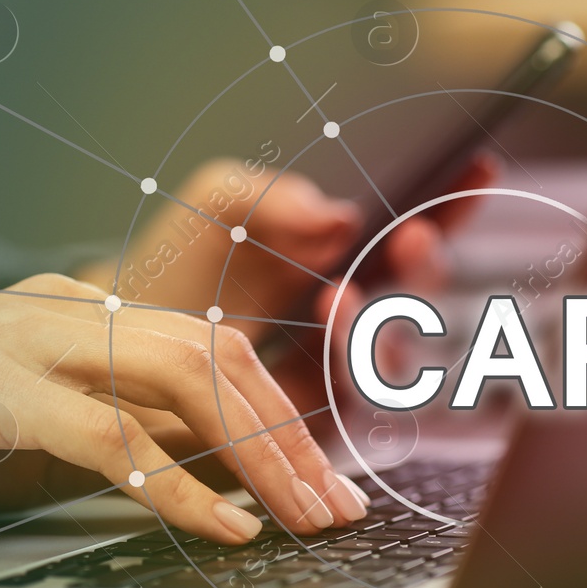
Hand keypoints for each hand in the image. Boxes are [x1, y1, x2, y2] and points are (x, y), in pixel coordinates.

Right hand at [0, 274, 371, 543]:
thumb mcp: (17, 418)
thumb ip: (99, 418)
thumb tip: (195, 458)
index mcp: (67, 307)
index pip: (201, 342)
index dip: (271, 408)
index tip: (319, 476)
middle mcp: (57, 308)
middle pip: (210, 353)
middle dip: (286, 432)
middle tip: (336, 502)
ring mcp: (26, 341)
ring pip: (181, 381)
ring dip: (257, 456)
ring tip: (303, 517)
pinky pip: (113, 438)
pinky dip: (181, 486)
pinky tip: (223, 526)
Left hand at [78, 154, 500, 411]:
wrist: (111, 343)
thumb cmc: (169, 272)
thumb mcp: (214, 205)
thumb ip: (272, 192)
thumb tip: (338, 214)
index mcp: (337, 259)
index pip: (408, 230)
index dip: (448, 201)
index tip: (475, 167)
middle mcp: (344, 315)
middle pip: (414, 297)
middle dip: (423, 268)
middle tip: (411, 236)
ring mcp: (329, 369)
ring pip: (390, 357)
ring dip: (377, 322)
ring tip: (338, 289)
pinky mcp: (306, 420)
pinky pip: (349, 402)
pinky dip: (346, 362)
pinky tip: (324, 316)